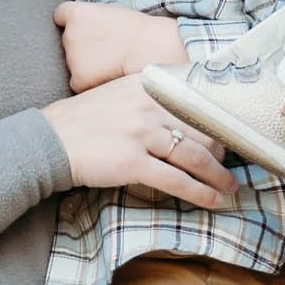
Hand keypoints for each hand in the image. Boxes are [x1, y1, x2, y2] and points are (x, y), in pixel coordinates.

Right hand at [42, 73, 237, 209]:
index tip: (234, 134)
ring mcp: (142, 133)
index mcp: (148, 83)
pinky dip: (200, 192)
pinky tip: (213, 200)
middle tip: (232, 166)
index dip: (220, 121)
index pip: (197, 101)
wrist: (50, 140)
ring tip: (230, 188)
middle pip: (202, 129)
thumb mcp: (120, 95)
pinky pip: (177, 180)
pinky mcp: (134, 162)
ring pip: (196, 156)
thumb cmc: (83, 121)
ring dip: (218, 176)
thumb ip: (151, 98)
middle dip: (223, 151)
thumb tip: (185, 116)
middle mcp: (149, 104)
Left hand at [54, 0, 188, 90]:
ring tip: (113, 63)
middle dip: (83, 47)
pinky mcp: (78, 80)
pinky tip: (109, 76)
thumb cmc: (140, 32)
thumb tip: (85, 30)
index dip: (71, 22)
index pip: (60, 15)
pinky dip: (91, 83)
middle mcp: (69, 35)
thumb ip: (92, 19)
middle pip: (69, 42)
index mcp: (76, 14)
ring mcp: (71, 59)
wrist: (153, 52)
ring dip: (88, 66)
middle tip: (108, 49)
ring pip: (75, 65)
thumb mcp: (112, 12)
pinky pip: (79, 84)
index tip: (83, 27)